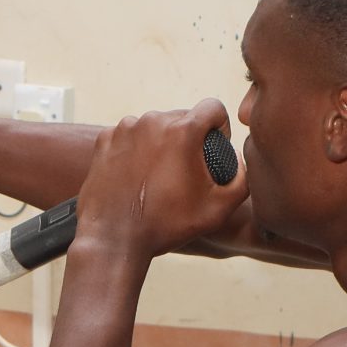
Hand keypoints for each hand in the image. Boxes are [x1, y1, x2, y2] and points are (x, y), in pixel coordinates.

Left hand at [75, 100, 246, 264]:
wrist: (114, 239)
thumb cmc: (166, 225)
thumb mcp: (218, 209)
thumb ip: (241, 180)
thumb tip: (237, 160)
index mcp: (183, 131)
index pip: (213, 107)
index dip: (220, 126)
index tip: (215, 147)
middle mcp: (152, 121)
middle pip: (183, 116)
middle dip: (190, 138)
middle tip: (185, 170)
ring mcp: (125, 129)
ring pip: (155, 125)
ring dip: (161, 142)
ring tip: (159, 175)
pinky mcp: (105, 140)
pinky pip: (130, 135)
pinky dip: (136, 149)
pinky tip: (136, 175)